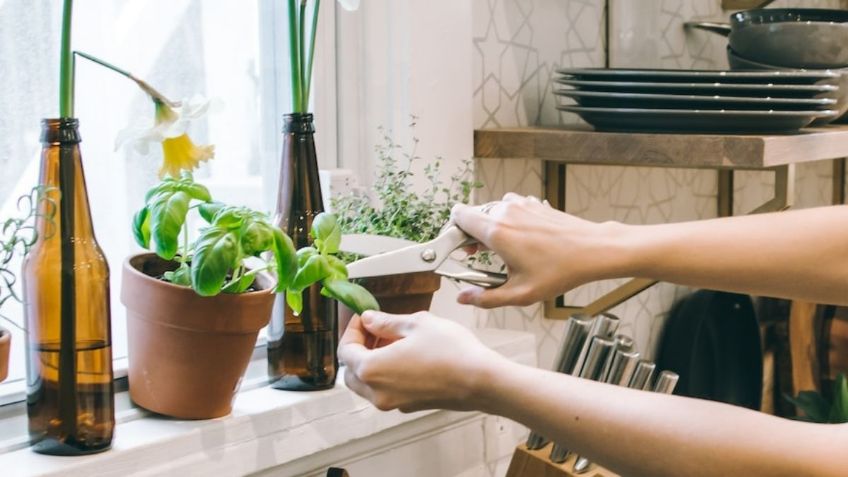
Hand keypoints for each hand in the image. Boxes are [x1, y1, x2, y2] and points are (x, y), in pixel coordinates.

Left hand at [338, 310, 505, 412]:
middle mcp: (378, 392)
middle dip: (359, 348)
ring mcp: (393, 403)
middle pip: (352, 372)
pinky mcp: (409, 406)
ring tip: (392, 340)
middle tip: (375, 329)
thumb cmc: (452, 352)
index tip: (364, 318)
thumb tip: (369, 320)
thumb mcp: (416, 324)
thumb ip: (386, 322)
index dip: (352, 330)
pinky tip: (404, 355)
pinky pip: (385, 390)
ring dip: (372, 362)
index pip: (346, 350)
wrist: (481, 381)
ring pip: (367, 384)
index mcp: (372, 370)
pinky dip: (386, 373)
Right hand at [452, 193, 621, 307]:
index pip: (459, 215)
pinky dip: (508, 221)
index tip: (459, 248)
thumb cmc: (560, 270)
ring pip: (492, 211)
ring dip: (491, 227)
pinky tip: (520, 241)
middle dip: (471, 234)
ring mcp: (521, 204)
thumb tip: (464, 298)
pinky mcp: (534, 204)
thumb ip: (486, 298)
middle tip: (479, 256)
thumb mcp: (520, 293)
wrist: (593, 250)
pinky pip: (510, 208)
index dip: (453, 231)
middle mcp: (505, 211)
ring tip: (500, 249)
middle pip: (474, 215)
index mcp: (496, 231)